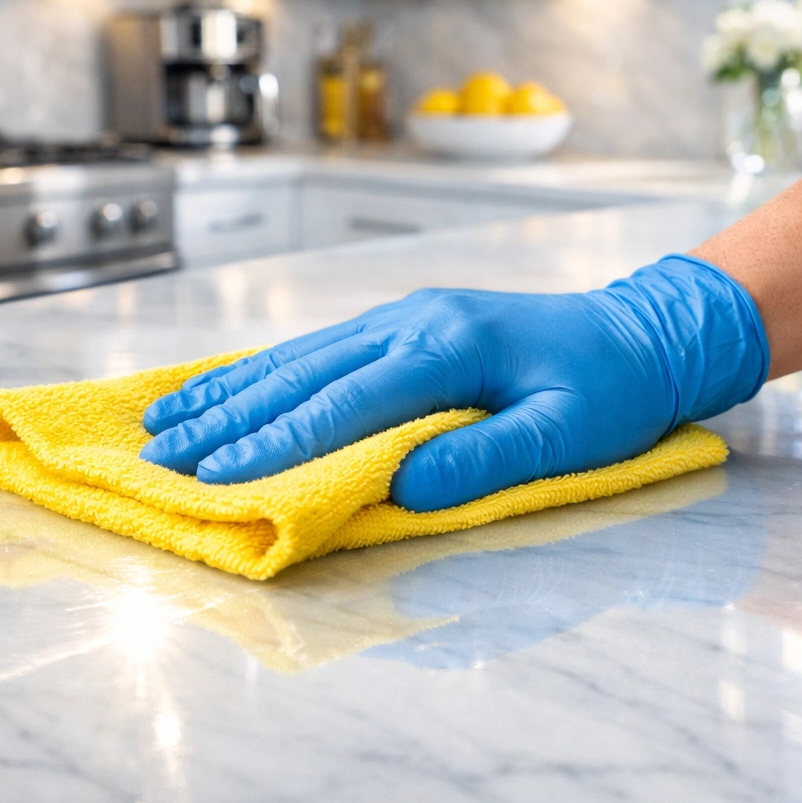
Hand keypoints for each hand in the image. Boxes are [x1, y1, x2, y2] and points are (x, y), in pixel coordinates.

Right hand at [140, 256, 767, 511]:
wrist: (637, 329)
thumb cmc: (608, 388)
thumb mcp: (569, 432)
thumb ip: (486, 457)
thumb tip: (403, 486)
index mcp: (448, 345)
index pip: (347, 401)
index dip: (278, 441)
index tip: (218, 473)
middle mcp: (411, 321)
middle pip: (304, 373)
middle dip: (230, 417)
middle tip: (164, 453)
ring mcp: (402, 316)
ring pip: (300, 355)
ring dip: (232, 390)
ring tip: (169, 419)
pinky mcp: (402, 323)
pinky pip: (319, 347)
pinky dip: (265, 369)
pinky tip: (228, 385)